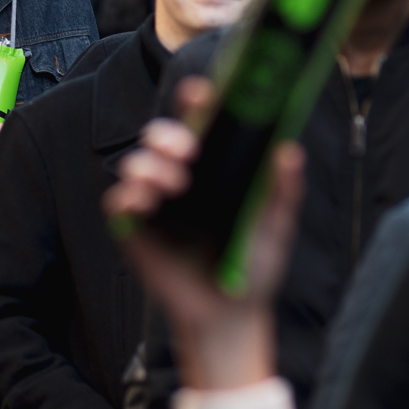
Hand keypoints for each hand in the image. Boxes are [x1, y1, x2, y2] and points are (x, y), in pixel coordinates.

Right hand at [104, 77, 304, 392]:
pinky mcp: (135, 230)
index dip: (195, 101)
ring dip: (150, 165)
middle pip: (161, 136)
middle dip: (168, 134)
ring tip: (175, 184)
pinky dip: (128, 197)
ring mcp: (155, 202)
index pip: (199, 122)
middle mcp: (180, 178)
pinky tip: (146, 203)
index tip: (200, 92)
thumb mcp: (274, 227)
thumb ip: (282, 190)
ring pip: (136, 163)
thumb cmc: (253, 268)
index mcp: (214, 167)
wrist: (230, 315)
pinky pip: (119, 203)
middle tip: (188, 148)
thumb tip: (290, 151)